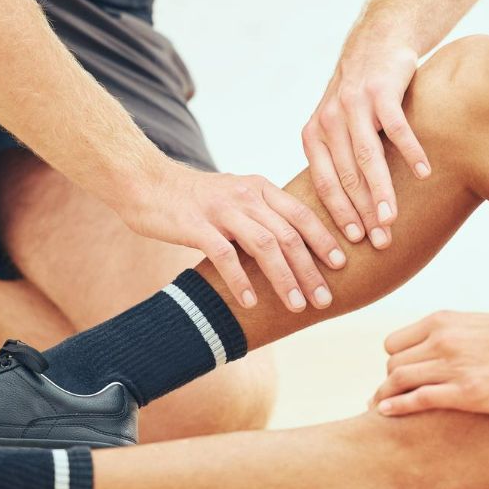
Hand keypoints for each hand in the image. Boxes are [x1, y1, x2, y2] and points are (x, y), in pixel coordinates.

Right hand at [119, 161, 345, 311]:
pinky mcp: (196, 225)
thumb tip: (293, 247)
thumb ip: (262, 215)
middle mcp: (246, 196)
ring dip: (285, 278)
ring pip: (265, 245)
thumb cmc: (194, 198)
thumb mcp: (235, 197)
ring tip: (298, 305)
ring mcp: (221, 210)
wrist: (145, 182)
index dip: (325, 239)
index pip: (302, 213)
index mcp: (260, 188)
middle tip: (325, 298)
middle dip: (311, 269)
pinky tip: (251, 302)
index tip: (343, 263)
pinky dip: (241, 280)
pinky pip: (225, 256)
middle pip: (289, 234)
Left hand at [303, 41, 430, 249]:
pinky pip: (397, 128)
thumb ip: (336, 160)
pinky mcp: (381, 90)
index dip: (339, 214)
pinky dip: (411, 152)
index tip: (354, 242)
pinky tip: (424, 174)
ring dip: (382, 191)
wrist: (378, 40)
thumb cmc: (361, 94)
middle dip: (363, 213)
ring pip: (368, 158)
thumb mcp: (336, 124)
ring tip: (393, 219)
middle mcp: (329, 119)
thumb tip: (343, 212)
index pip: (325, 183)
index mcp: (315, 134)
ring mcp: (354, 104)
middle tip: (380, 241)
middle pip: (347, 176)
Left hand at [371, 311, 488, 415]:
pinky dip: (396, 407)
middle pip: (393, 364)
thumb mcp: (477, 323)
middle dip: (389, 383)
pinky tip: (386, 414)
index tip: (400, 378)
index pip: (394, 344)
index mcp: (443, 321)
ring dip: (385, 397)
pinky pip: (418, 398)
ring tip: (379, 409)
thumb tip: (432, 344)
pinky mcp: (467, 392)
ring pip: (398, 380)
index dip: (393, 363)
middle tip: (391, 399)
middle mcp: (443, 340)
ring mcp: (454, 366)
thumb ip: (450, 332)